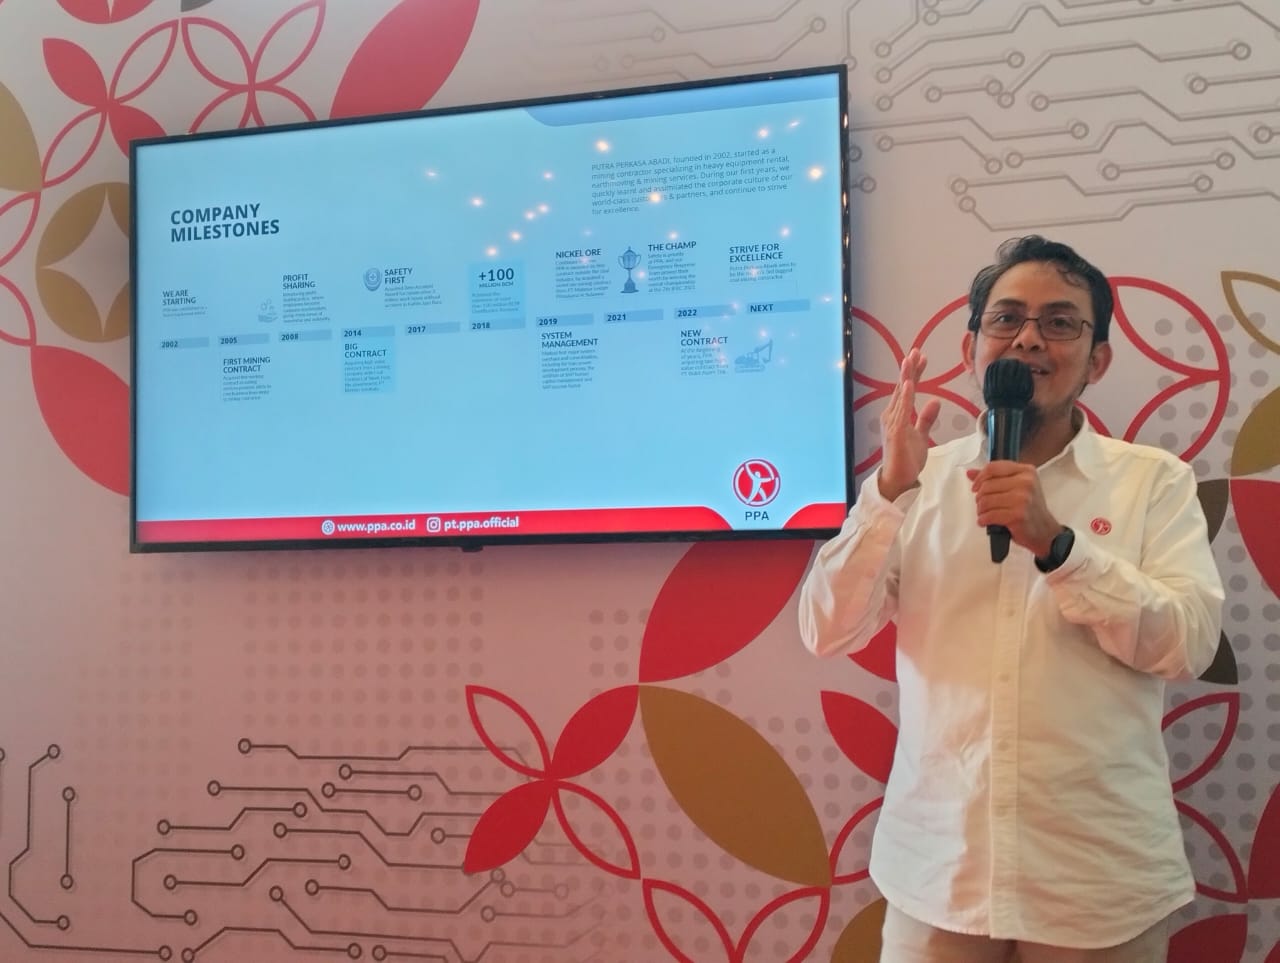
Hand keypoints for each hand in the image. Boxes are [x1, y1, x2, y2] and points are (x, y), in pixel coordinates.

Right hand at [878, 348, 940, 500]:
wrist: (898, 479)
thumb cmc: (907, 459)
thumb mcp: (921, 436)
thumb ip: (926, 419)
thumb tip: (935, 401)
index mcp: (897, 415)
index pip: (906, 390)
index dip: (913, 373)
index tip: (920, 358)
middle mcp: (891, 415)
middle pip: (901, 387)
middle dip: (909, 369)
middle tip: (916, 350)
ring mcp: (892, 423)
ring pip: (901, 395)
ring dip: (906, 377)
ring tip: (911, 360)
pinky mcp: (895, 432)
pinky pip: (902, 410)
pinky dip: (905, 396)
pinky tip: (909, 384)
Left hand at [966, 462, 1060, 556]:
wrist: (1045, 531)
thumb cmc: (1029, 509)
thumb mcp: (1016, 487)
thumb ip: (994, 478)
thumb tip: (970, 473)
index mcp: (1026, 471)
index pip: (993, 467)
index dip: (979, 477)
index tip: (975, 487)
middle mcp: (1026, 482)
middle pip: (986, 485)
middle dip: (980, 497)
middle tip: (983, 505)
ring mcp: (1022, 498)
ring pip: (985, 500)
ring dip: (980, 510)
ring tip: (986, 514)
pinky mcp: (1017, 515)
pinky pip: (989, 515)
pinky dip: (983, 520)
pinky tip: (986, 521)